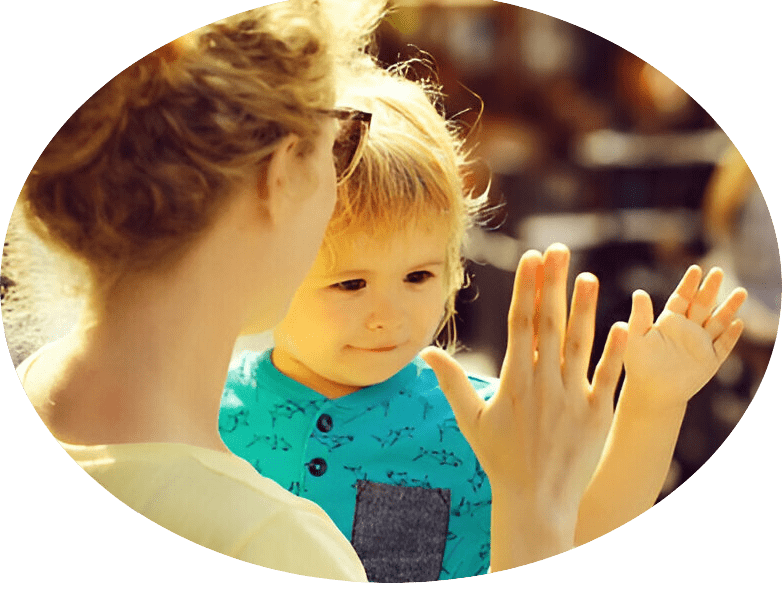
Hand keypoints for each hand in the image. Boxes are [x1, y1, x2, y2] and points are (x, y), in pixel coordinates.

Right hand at [422, 244, 626, 537]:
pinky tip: (625, 324)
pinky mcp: (597, 413)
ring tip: (586, 277)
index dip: (526, 288)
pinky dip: (617, 351)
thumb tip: (426, 353)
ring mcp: (572, 397)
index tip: (530, 257)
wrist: (535, 502)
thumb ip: (451, 381)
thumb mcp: (470, 419)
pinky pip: (609, 376)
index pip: (520, 323)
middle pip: (549, 325)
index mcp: (513, 380)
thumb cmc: (499, 459)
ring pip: (580, 344)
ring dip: (584, 309)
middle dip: (551, 284)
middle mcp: (543, 383)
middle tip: (557, 249)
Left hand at [624, 265, 746, 411]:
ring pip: (718, 322)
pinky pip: (723, 346)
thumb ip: (639, 316)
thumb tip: (638, 292)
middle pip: (702, 304)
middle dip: (710, 289)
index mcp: (670, 320)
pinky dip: (731, 336)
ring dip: (729, 308)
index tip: (695, 269)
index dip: (688, 284)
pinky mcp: (710, 361)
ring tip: (740, 292)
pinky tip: (738, 323)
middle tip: (717, 271)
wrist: (651, 392)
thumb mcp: (636, 337)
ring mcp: (701, 343)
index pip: (682, 297)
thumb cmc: (639, 364)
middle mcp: (688, 329)